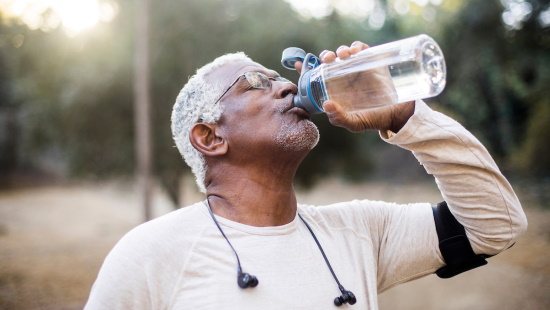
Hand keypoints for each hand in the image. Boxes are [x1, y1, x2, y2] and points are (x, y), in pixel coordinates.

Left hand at [295, 41, 414, 132]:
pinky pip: (361, 49)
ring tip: (342, 55)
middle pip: (330, 61)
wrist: (397, 114)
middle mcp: (344, 77)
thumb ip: (339, 118)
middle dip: (325, 56)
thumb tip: (326, 104)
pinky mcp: (371, 62)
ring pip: (344, 53)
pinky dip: (357, 46)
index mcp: (335, 89)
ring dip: (340, 50)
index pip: (317, 76)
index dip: (306, 68)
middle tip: (328, 59)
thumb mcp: (354, 123)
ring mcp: (357, 68)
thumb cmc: (373, 119)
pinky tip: (355, 51)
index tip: (299, 64)